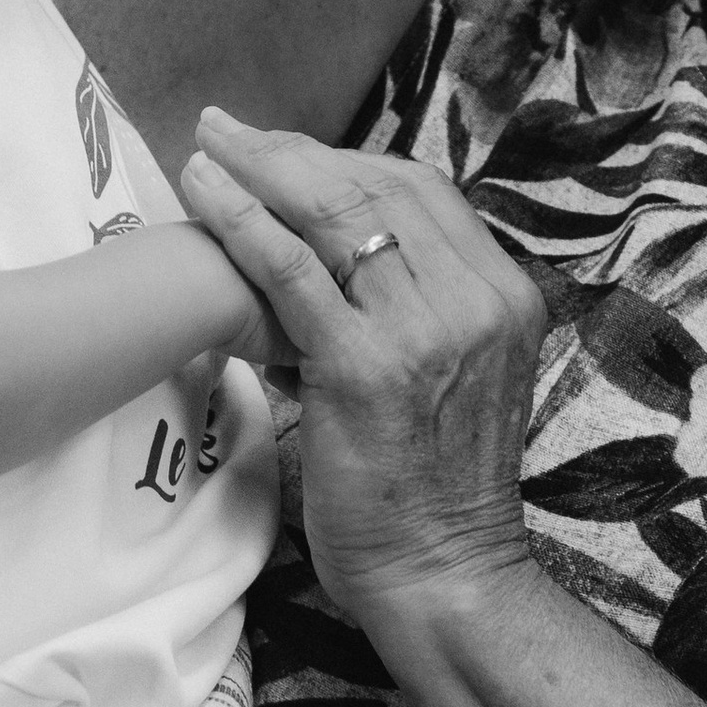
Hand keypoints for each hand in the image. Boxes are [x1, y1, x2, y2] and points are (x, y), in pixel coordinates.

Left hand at [178, 106, 549, 635]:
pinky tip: (202, 195)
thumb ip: (421, 315)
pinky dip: (242, 222)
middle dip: (296, 151)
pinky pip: (292, 271)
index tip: (285, 152)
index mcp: (504, 297)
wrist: (444, 576)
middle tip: (230, 130)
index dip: (347, 161)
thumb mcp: (456, 381)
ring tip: (204, 146)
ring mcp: (425, 331)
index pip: (423, 194)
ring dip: (259, 169)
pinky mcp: (365, 367)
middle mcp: (476, 300)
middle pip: (378, 188)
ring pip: (334, 215)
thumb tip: (339, 262)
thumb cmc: (433, 493)